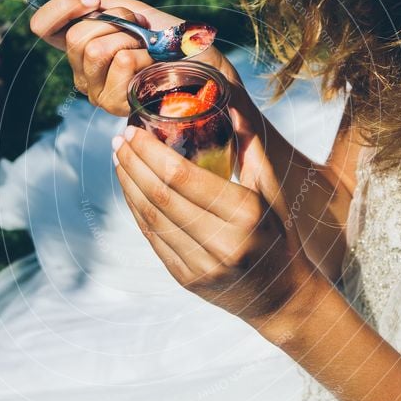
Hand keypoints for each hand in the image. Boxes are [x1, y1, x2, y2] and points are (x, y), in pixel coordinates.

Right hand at [30, 0, 224, 115]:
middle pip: (75, 37)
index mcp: (81, 49)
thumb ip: (93, 2)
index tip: (93, 2)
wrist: (206, 67)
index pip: (43, 28)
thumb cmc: (173, 42)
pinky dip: (145, 54)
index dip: (60, 9)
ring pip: (95, 50)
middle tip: (140, 30)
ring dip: (131, 38)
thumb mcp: (133, 12)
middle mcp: (84, 74)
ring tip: (150, 49)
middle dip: (114, 22)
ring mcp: (98, 92)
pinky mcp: (117, 104)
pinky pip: (120, 62)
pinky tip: (156, 65)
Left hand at [112, 107, 317, 325]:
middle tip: (118, 139)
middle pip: (161, 194)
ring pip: (151, 217)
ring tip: (119, 159)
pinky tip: (130, 189)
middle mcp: (222, 241)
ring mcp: (201, 265)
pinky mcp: (187, 279)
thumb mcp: (273, 190)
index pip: (184, 176)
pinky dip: (137, 210)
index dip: (151, 151)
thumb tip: (228, 102)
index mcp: (245, 213)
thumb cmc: (278, 235)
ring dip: (129, 185)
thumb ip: (250, 147)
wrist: (281, 297)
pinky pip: (153, 239)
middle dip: (133, 163)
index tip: (134, 130)